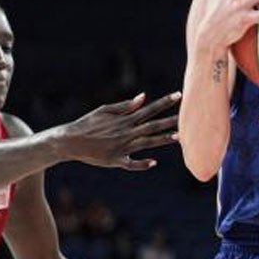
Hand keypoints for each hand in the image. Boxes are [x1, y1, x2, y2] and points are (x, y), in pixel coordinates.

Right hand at [54, 91, 181, 169]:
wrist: (69, 141)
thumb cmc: (87, 123)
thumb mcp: (105, 110)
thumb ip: (125, 106)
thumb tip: (143, 97)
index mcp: (124, 120)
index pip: (149, 109)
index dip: (164, 102)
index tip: (178, 95)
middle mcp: (126, 133)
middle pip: (153, 126)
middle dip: (170, 121)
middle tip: (188, 116)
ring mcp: (122, 147)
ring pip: (147, 143)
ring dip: (163, 140)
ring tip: (179, 137)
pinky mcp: (115, 160)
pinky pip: (131, 164)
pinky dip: (142, 164)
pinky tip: (153, 162)